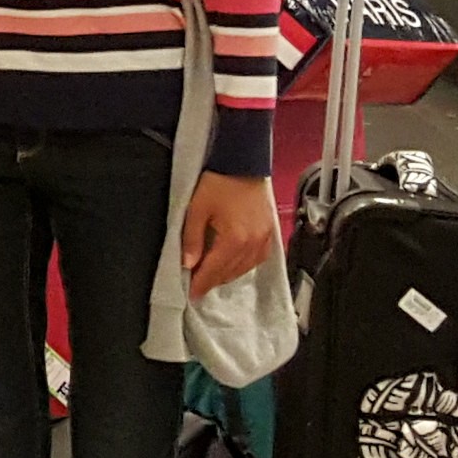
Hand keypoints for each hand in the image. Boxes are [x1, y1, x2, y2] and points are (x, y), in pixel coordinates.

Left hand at [181, 168, 278, 296]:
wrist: (243, 163)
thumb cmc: (219, 182)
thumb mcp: (197, 209)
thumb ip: (192, 239)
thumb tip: (188, 264)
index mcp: (235, 239)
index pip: (214, 270)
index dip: (201, 284)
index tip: (191, 295)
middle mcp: (253, 244)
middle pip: (229, 272)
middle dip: (212, 280)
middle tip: (197, 285)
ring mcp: (264, 239)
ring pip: (244, 269)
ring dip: (227, 275)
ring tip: (211, 276)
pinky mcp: (269, 233)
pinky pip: (257, 259)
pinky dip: (243, 266)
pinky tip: (232, 264)